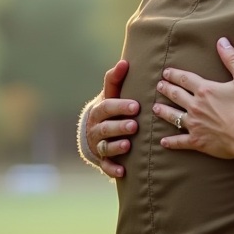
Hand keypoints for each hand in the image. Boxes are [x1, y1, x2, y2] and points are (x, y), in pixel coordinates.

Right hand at [86, 60, 139, 177]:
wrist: (96, 130)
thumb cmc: (111, 108)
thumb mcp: (111, 94)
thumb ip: (116, 79)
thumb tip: (124, 61)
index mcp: (100, 111)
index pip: (107, 107)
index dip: (120, 106)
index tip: (136, 106)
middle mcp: (96, 128)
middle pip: (105, 128)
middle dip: (119, 127)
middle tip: (134, 126)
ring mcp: (99, 145)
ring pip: (105, 146)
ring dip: (115, 146)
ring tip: (128, 145)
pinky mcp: (103, 160)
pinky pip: (106, 166)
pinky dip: (113, 169)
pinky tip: (123, 171)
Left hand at [154, 38, 233, 158]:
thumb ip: (233, 59)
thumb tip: (222, 41)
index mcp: (206, 90)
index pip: (186, 79)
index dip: (175, 74)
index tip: (166, 72)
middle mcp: (196, 106)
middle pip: (176, 95)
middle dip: (167, 89)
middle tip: (159, 86)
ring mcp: (195, 124)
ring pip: (174, 116)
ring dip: (164, 111)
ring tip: (155, 108)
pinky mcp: (198, 141)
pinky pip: (180, 141)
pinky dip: (171, 142)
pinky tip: (163, 141)